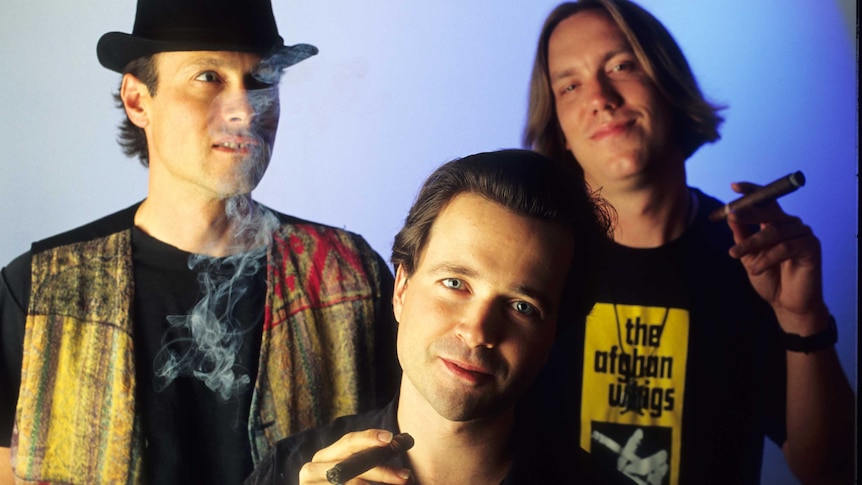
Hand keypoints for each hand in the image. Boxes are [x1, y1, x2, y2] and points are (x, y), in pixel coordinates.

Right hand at [298, 429, 410, 484]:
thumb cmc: (344, 484)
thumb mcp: (351, 472)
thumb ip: (368, 462)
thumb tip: (402, 456)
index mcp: (324, 457)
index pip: (348, 442)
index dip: (368, 438)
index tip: (390, 438)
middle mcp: (312, 470)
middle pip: (349, 467)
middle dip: (380, 471)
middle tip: (405, 476)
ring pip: (350, 484)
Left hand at [725, 182, 827, 333]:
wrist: (786, 303)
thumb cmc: (769, 278)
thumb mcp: (749, 255)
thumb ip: (742, 236)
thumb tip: (730, 215)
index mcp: (776, 223)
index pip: (766, 202)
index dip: (752, 191)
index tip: (734, 186)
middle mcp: (791, 225)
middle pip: (769, 212)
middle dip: (747, 213)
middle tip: (730, 215)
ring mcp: (803, 234)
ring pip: (774, 231)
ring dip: (751, 244)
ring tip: (735, 255)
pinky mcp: (811, 247)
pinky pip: (785, 247)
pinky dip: (767, 257)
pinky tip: (755, 268)